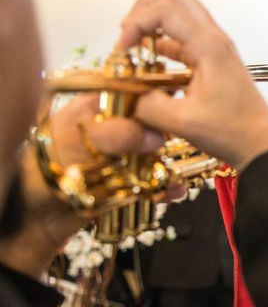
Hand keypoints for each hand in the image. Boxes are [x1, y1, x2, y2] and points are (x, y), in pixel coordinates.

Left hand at [0, 94, 162, 278]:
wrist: (31, 223)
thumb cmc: (43, 172)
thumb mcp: (77, 143)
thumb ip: (115, 134)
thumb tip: (156, 136)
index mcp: (94, 107)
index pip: (132, 92)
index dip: (157, 97)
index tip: (179, 103)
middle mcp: (109, 128)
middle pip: (149, 123)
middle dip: (168, 133)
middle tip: (187, 139)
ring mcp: (117, 156)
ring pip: (153, 153)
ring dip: (169, 162)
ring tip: (180, 172)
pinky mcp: (124, 182)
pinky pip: (151, 180)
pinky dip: (164, 185)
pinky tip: (173, 190)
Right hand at [118, 0, 267, 170]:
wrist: (260, 144)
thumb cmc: (233, 132)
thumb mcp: (183, 122)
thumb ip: (147, 106)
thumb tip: (124, 94)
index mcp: (209, 46)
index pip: (166, 10)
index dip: (137, 22)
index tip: (123, 47)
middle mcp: (214, 40)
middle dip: (144, 9)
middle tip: (126, 34)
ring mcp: (215, 48)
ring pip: (181, 14)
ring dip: (154, 22)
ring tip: (134, 45)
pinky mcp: (213, 61)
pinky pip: (185, 38)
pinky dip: (164, 41)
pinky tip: (150, 59)